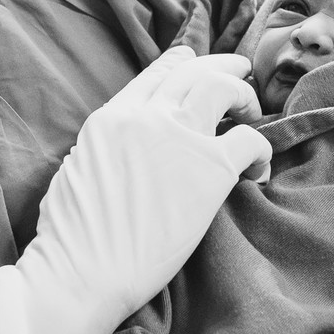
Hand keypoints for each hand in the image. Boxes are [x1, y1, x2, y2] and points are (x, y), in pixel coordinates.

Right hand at [32, 44, 270, 311]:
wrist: (84, 271)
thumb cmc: (71, 238)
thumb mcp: (75, 171)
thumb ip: (104, 148)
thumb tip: (120, 149)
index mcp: (112, 118)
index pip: (154, 76)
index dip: (179, 64)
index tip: (192, 61)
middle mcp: (147, 117)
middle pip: (194, 72)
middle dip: (221, 66)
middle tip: (240, 72)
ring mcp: (180, 138)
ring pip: (224, 88)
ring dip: (244, 95)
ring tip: (252, 112)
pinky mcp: (212, 169)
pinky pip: (251, 140)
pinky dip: (262, 150)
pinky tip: (257, 170)